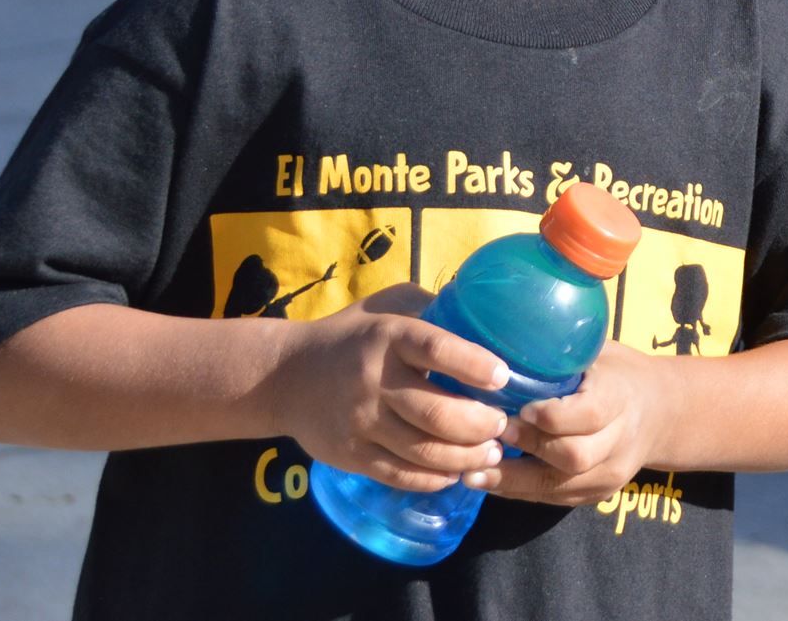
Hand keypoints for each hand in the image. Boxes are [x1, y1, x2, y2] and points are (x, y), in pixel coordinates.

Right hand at [265, 283, 509, 491]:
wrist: (284, 376)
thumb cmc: (352, 337)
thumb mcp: (387, 307)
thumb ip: (432, 310)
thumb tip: (486, 316)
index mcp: (388, 337)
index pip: (437, 350)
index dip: (475, 365)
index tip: (503, 377)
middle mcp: (374, 380)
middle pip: (437, 414)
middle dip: (481, 425)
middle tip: (504, 426)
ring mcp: (361, 422)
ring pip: (424, 451)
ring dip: (467, 457)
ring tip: (491, 453)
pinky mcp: (351, 455)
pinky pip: (400, 475)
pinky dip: (434, 479)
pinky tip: (455, 472)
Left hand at [486, 343, 676, 505]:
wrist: (660, 413)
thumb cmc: (617, 373)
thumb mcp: (598, 353)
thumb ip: (560, 356)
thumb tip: (500, 344)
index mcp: (622, 396)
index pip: (590, 414)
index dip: (551, 416)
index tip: (517, 408)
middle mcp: (621, 440)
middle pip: (573, 456)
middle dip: (527, 448)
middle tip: (487, 438)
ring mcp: (610, 474)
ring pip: (559, 485)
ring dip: (512, 480)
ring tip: (471, 471)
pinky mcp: (597, 495)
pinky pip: (554, 499)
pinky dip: (519, 491)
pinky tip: (489, 481)